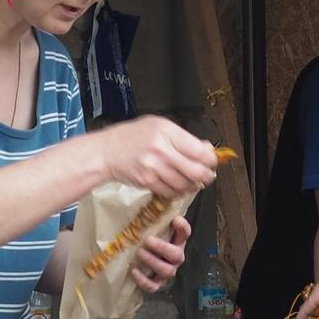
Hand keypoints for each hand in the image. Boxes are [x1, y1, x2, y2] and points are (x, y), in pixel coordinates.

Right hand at [100, 116, 217, 198]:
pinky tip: (176, 186)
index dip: (210, 159)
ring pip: (184, 184)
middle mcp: (161, 148)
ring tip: (191, 181)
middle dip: (206, 176)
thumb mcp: (157, 126)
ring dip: (192, 185)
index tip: (212, 161)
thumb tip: (206, 148)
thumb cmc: (131, 137)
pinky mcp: (147, 181)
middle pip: (195, 170)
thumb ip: (182, 137)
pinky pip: (170, 192)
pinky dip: (177, 191)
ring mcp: (153, 167)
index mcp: (166, 131)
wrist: (106, 151)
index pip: (198, 149)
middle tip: (208, 176)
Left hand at [131, 216, 190, 292]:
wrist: (147, 266)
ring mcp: (168, 271)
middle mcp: (176, 257)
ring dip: (151, 261)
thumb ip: (155, 217)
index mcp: (177, 241)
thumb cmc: (151, 240)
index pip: (186, 233)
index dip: (183, 227)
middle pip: (176, 255)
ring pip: (165, 270)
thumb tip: (148, 195)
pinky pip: (153, 286)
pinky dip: (143, 280)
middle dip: (161, 248)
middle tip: (147, 240)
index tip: (175, 219)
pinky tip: (134, 271)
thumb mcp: (156, 228)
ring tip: (139, 253)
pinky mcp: (158, 284)